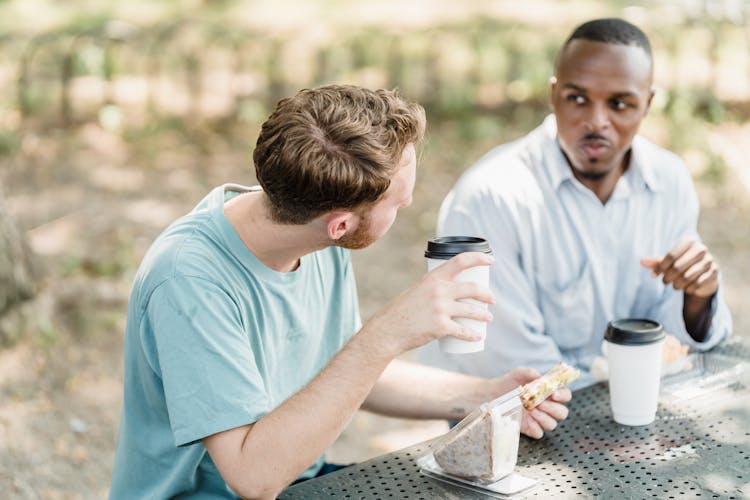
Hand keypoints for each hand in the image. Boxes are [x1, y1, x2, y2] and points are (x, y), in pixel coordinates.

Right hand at [363, 252, 494, 355]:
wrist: (388, 330)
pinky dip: (472, 335)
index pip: (460, 261)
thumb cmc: (401, 311)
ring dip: (485, 315)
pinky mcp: (441, 327)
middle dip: (487, 294)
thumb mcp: (417, 291)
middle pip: (473, 288)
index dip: (478, 258)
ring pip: (473, 311)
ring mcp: (440, 309)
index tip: (491, 260)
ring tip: (488, 318)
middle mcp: (438, 291)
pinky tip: (478, 337)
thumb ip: (434, 289)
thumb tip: (451, 290)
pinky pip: (463, 331)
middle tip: (492, 300)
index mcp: (432, 278)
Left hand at [499, 367, 570, 438]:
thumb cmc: (510, 383)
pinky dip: (536, 428)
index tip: (554, 394)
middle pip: (562, 413)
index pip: (565, 396)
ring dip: (544, 418)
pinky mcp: (530, 428)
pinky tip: (528, 420)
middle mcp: (547, 407)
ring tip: (531, 409)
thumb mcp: (518, 373)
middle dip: (554, 409)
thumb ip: (529, 372)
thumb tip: (539, 376)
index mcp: (549, 393)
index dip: (563, 395)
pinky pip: (539, 433)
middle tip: (541, 403)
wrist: (494, 394)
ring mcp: (539, 418)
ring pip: (552, 424)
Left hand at [640, 239, 718, 297]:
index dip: (660, 267)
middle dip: (668, 277)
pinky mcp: (715, 272)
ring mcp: (710, 260)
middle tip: (664, 282)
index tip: (653, 275)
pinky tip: (687, 288)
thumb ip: (656, 262)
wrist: (703, 273)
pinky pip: (698, 283)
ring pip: (688, 276)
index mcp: (689, 242)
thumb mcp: (668, 262)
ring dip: (678, 284)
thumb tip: (642, 261)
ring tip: (674, 286)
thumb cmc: (681, 264)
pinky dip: (689, 288)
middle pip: (678, 266)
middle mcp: (701, 248)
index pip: (671, 256)